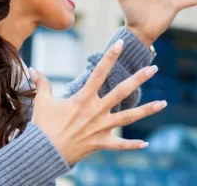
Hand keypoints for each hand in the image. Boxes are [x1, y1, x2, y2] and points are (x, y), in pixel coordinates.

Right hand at [29, 40, 165, 164]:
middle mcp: (96, 110)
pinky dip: (132, 145)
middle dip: (139, 78)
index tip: (121, 43)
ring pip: (128, 117)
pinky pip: (119, 145)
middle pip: (122, 91)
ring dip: (147, 110)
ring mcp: (100, 127)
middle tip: (154, 68)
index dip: (110, 57)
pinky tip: (146, 143)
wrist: (42, 153)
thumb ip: (42, 83)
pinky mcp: (100, 143)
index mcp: (83, 98)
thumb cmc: (42, 127)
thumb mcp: (42, 102)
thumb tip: (33, 69)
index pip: (100, 72)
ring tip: (163, 103)